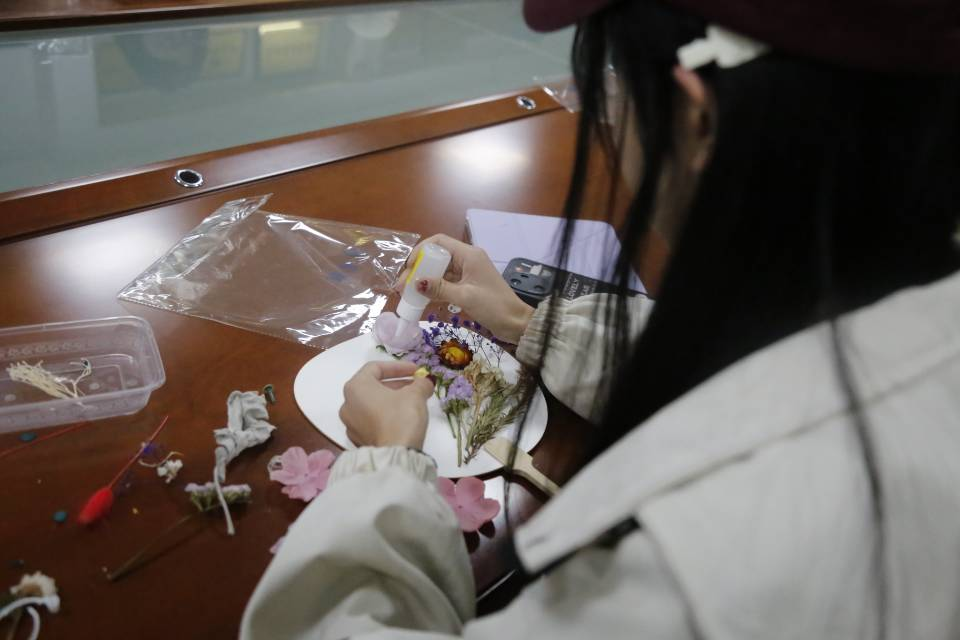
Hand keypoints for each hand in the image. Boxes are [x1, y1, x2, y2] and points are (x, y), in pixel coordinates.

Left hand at [340, 361, 434, 448]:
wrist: (394, 456)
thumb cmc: (401, 417)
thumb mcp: (415, 394)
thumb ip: (420, 383)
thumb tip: (425, 381)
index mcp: (356, 387)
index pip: (375, 367)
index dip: (399, 367)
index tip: (416, 371)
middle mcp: (347, 404)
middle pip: (373, 386)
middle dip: (397, 384)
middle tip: (417, 386)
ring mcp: (350, 424)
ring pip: (372, 405)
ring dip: (392, 400)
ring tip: (412, 403)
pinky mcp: (358, 440)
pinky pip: (372, 421)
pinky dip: (386, 415)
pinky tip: (403, 420)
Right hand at [396, 234, 534, 343]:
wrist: (515, 322)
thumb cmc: (493, 306)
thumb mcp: (465, 297)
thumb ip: (439, 288)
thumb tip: (416, 282)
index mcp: (469, 255)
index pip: (439, 242)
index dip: (421, 251)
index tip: (409, 267)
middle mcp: (467, 259)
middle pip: (437, 257)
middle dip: (419, 269)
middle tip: (403, 285)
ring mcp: (467, 272)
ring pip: (440, 270)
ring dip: (424, 280)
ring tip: (407, 293)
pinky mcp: (468, 285)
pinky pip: (447, 282)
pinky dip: (434, 288)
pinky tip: (422, 298)